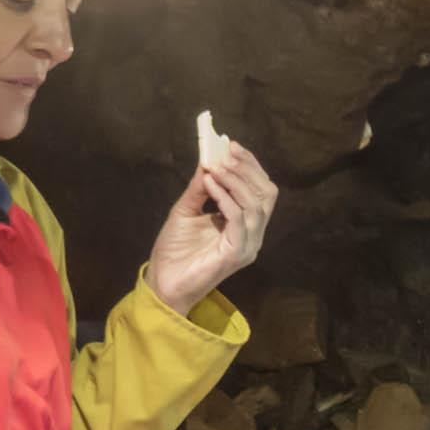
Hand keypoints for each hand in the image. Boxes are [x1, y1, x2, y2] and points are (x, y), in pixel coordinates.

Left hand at [147, 140, 277, 315]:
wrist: (163, 283)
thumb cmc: (175, 251)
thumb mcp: (186, 210)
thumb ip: (200, 187)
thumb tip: (209, 159)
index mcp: (245, 223)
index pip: (261, 188)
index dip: (250, 165)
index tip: (231, 146)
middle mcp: (252, 234)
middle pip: (266, 194)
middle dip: (248, 169)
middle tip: (226, 153)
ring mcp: (247, 245)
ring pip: (256, 205)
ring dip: (236, 181)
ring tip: (216, 168)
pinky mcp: (236, 254)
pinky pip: (239, 220)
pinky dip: (226, 198)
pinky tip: (210, 185)